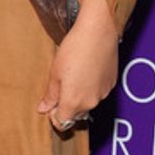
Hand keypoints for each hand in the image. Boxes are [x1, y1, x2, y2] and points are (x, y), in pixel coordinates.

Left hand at [37, 0, 118, 132]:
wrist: (98, 32)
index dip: (53, 115)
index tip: (49, 105)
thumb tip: (43, 108)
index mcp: (74, 102)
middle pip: (75, 114)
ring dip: (79, 96)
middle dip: (66, 105)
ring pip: (87, 103)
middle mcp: (91, 102)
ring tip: (74, 74)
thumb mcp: (55, 72)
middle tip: (60, 85)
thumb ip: (50, 95)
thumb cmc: (74, 49)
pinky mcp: (111, 83)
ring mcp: (103, 94)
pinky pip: (98, 92)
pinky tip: (86, 70)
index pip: (62, 122)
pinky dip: (91, 87)